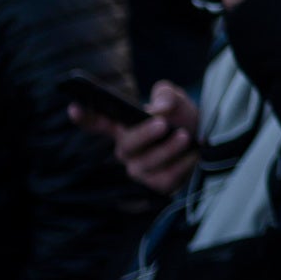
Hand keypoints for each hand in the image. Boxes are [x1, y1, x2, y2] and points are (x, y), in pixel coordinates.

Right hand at [70, 80, 198, 194]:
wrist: (206, 139)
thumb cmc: (181, 118)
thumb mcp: (176, 100)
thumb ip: (166, 95)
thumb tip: (160, 108)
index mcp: (123, 127)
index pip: (97, 123)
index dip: (84, 118)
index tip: (74, 108)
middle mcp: (127, 150)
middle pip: (125, 146)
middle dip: (143, 135)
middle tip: (162, 124)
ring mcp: (139, 169)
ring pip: (146, 164)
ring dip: (168, 149)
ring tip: (186, 136)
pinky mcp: (157, 185)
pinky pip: (165, 179)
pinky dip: (182, 165)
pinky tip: (193, 154)